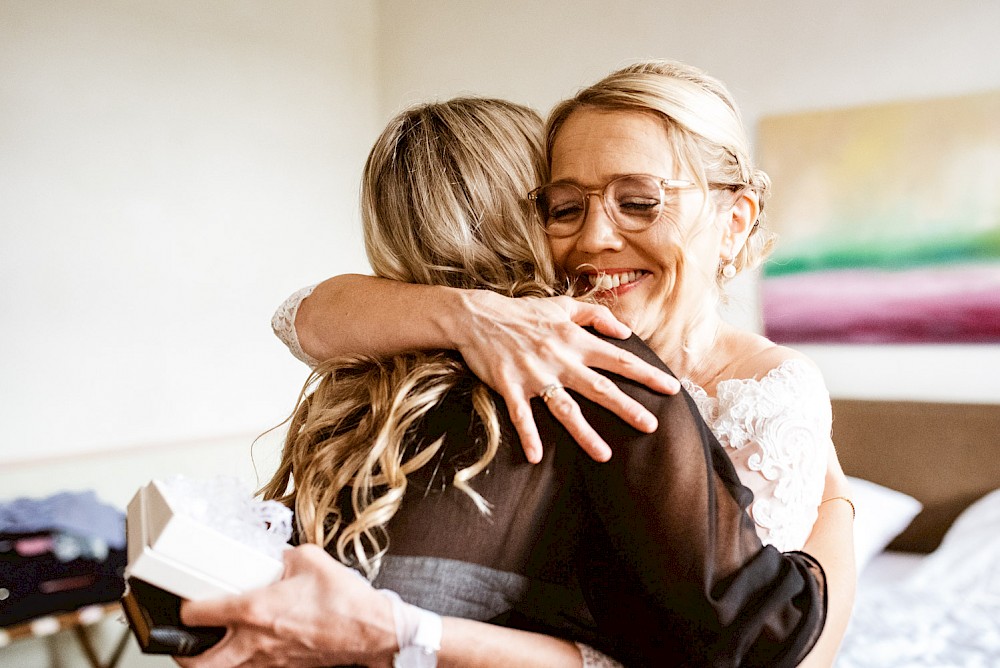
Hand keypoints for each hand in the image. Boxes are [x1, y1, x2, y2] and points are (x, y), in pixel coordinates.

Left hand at [176, 545, 395, 667]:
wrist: (372, 631)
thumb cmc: (344, 601)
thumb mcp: (309, 559)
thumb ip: (283, 555)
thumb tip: (276, 556)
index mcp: (255, 611)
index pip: (198, 615)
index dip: (185, 606)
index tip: (187, 599)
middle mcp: (254, 642)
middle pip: (197, 661)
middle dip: (183, 652)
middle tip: (183, 640)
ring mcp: (268, 661)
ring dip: (213, 659)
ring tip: (213, 645)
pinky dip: (243, 662)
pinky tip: (251, 646)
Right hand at [452, 291, 679, 462]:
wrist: (477, 316)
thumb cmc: (522, 312)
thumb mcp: (562, 305)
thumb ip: (596, 316)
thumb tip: (625, 331)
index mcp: (575, 340)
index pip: (619, 358)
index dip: (646, 373)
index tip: (671, 388)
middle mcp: (560, 359)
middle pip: (599, 387)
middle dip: (626, 407)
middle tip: (651, 426)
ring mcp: (535, 374)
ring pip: (564, 407)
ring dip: (584, 432)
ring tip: (604, 455)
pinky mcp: (510, 386)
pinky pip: (521, 415)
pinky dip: (528, 435)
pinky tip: (535, 457)